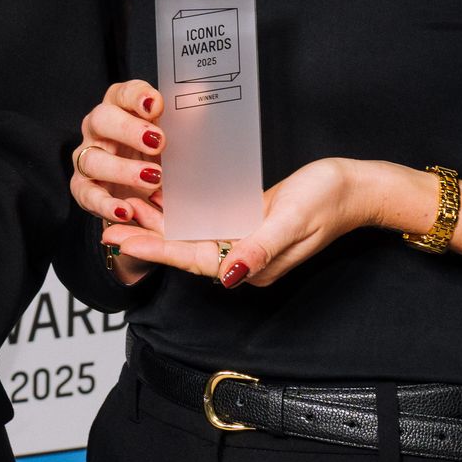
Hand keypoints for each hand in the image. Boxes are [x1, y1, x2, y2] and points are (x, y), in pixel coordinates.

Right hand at [71, 80, 168, 284]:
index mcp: (120, 108)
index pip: (123, 93)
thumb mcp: (176, 137)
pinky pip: (88, 195)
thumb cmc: (161, 155)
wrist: (147, 191)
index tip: (156, 105)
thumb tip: (201, 103)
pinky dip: (106, 204)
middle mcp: (98, 130)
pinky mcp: (84, 188)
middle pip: (102, 119)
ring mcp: (87, 158)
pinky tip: (126, 210)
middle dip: (129, 130)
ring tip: (153, 178)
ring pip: (93, 159)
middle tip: (158, 142)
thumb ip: (184, 121)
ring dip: (122, 169)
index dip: (137, 96)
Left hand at [101, 156, 425, 289]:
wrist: (357, 187)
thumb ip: (259, 248)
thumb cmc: (328, 199)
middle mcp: (244, 258)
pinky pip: (207, 222)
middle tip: (105, 228)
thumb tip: (227, 275)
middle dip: (146, 240)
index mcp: (251, 265)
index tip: (120, 241)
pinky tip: (161, 201)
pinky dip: (181, 213)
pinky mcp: (249, 221)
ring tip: (122, 214)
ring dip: (159, 226)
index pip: (193, 260)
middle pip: (185, 251)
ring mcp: (246, 240)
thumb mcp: (292, 221)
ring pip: (192, 236)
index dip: (156, 250)